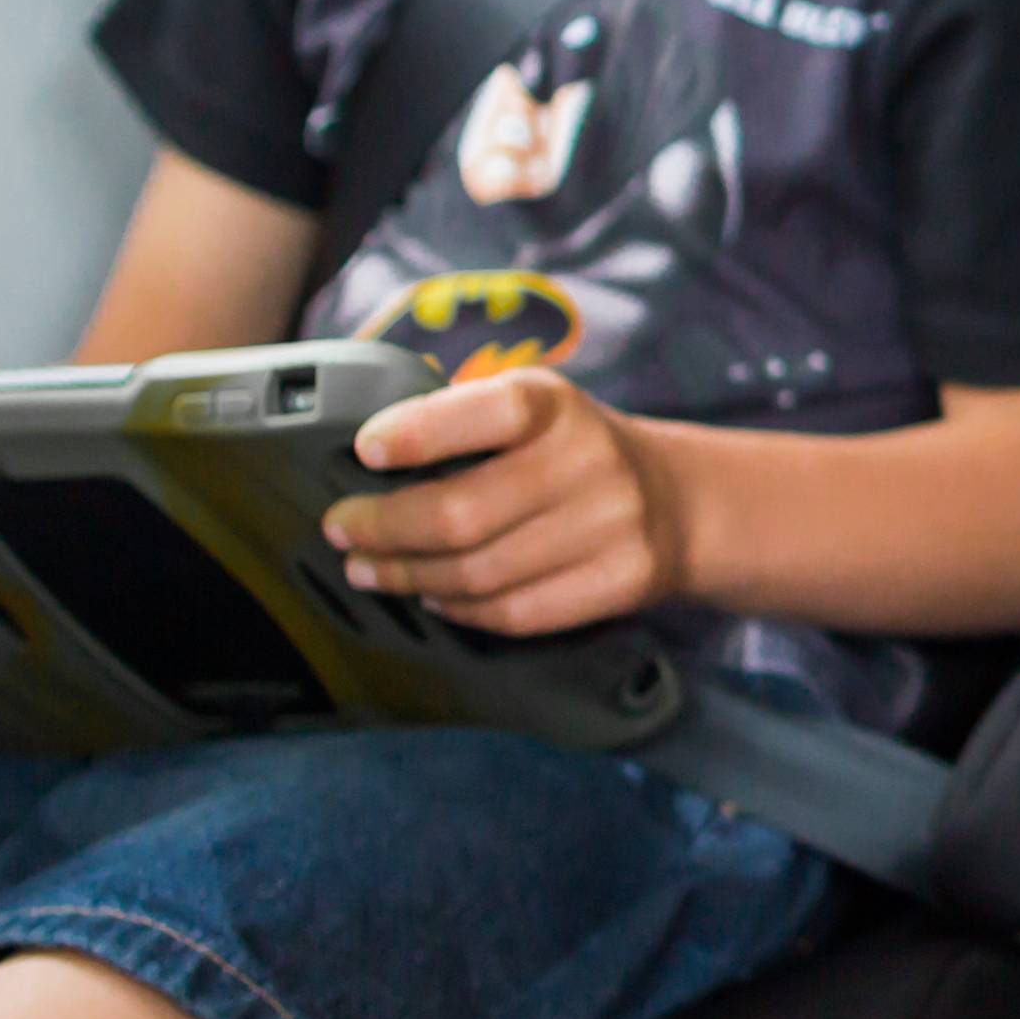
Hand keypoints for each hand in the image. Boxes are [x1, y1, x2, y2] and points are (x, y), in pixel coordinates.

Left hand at [328, 370, 682, 634]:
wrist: (677, 499)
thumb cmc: (572, 449)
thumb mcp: (533, 405)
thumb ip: (463, 418)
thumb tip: (366, 456)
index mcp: (556, 405)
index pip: (487, 414)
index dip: (418, 434)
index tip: (365, 452)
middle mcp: (588, 460)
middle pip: (462, 513)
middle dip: (384, 528)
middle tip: (342, 532)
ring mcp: (611, 526)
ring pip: (479, 573)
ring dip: (408, 576)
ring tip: (371, 569)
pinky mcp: (620, 581)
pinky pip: (515, 613)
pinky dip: (460, 609)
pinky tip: (433, 596)